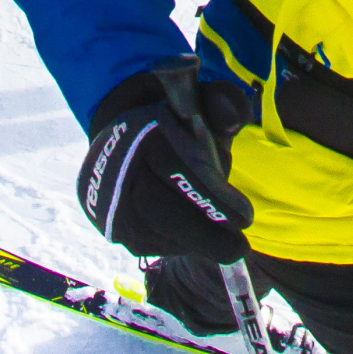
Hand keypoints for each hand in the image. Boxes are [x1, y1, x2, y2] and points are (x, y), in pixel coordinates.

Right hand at [77, 69, 254, 261]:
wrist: (127, 138)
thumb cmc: (177, 128)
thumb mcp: (201, 108)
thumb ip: (223, 105)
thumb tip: (233, 117)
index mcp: (140, 130)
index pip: (173, 167)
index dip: (211, 196)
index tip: (245, 218)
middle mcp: (115, 165)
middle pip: (155, 208)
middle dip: (201, 234)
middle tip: (238, 248)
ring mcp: (106, 198)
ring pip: (149, 233)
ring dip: (190, 242)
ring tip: (222, 241)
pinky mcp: (108, 223)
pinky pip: (144, 244)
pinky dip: (175, 246)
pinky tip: (195, 240)